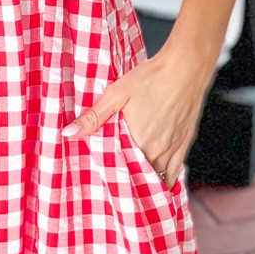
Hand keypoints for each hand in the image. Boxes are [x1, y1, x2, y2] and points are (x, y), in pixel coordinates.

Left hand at [61, 51, 210, 187]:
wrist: (186, 67)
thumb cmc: (152, 77)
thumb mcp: (116, 94)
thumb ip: (93, 117)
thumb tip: (68, 133)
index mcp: (137, 141)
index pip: (119, 168)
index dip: (110, 173)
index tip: (101, 177)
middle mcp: (156, 150)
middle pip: (137, 173)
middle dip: (126, 177)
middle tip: (115, 182)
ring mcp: (172, 149)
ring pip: (156, 175)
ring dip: (144, 179)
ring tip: (132, 185)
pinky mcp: (184, 143)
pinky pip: (175, 172)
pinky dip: (166, 181)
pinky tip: (160, 186)